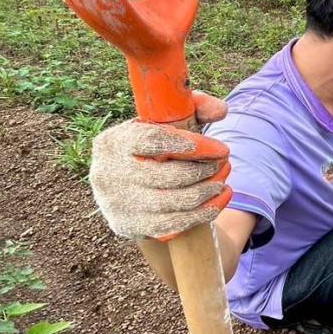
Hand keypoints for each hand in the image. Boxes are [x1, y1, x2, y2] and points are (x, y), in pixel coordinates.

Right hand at [88, 92, 231, 240]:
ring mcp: (115, 203)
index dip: (190, 145)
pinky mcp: (128, 226)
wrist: (125, 188)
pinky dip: (203, 213)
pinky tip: (219, 199)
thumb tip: (220, 110)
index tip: (220, 148)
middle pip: (167, 176)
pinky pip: (173, 224)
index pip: (152, 141)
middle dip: (204, 169)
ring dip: (207, 192)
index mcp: (113, 142)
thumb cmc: (152, 148)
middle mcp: (107, 173)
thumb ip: (193, 107)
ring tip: (223, 181)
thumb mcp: (165, 122)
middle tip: (225, 163)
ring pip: (174, 202)